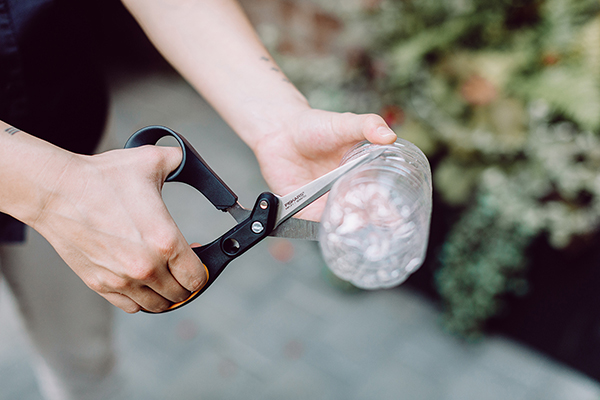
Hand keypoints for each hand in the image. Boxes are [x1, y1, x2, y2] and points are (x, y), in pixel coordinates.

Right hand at [31, 145, 206, 312]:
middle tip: (180, 265)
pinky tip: (141, 282)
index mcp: (165, 241)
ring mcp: (122, 279)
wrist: (57, 191)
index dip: (202, 270)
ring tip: (163, 276)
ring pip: (157, 306)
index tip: (196, 258)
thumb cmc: (102, 178)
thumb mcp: (150, 161)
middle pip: (181, 294)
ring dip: (165, 294)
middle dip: (185, 281)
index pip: (197, 276)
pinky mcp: (100, 284)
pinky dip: (141, 299)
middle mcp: (146, 267)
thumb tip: (186, 156)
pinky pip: (131, 306)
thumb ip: (178, 159)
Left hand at [252, 108, 396, 220]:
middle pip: (363, 215)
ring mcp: (325, 202)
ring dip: (349, 227)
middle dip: (372, 223)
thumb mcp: (345, 123)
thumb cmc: (314, 126)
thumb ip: (368, 126)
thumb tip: (389, 136)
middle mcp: (344, 192)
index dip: (390, 209)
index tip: (399, 217)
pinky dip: (323, 226)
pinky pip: (315, 224)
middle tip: (380, 227)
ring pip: (341, 223)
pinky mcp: (303, 208)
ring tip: (356, 224)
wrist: (279, 131)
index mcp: (360, 175)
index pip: (379, 197)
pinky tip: (330, 223)